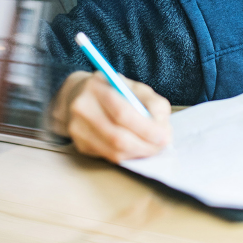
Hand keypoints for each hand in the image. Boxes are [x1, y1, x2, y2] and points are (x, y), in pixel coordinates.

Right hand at [52, 71, 171, 162]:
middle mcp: (82, 108)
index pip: (122, 113)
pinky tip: (137, 148)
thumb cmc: (113, 89)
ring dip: (138, 153)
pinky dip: (128, 155)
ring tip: (153, 148)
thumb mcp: (133, 86)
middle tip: (162, 146)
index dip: (146, 128)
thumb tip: (163, 129)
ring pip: (113, 151)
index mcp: (96, 87)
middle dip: (145, 145)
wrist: (77, 95)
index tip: (164, 136)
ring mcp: (77, 129)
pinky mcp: (79, 145)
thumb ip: (152, 103)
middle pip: (117, 137)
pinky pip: (109, 156)